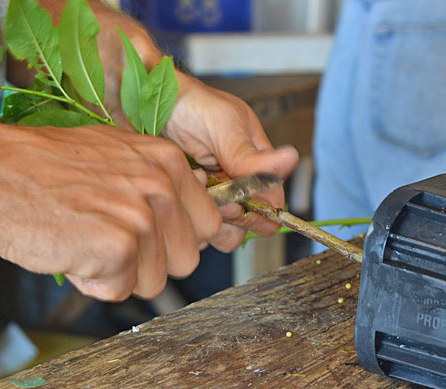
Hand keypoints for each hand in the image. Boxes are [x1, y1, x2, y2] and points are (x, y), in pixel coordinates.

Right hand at [0, 109, 220, 300]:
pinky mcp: (117, 248)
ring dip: (120, 274)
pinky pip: (120, 291)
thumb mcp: (117, 154)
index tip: (153, 240)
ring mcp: (142, 217)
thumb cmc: (45, 165)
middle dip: (151, 262)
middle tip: (110, 241)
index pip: (209, 224)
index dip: (178, 240)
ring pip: (156, 281)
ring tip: (87, 241)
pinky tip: (72, 253)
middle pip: (188, 258)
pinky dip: (94, 283)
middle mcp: (162, 186)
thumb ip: (159, 180)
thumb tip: (191, 207)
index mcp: (168, 161)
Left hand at [163, 74, 299, 250]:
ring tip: (197, 195)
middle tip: (215, 199)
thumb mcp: (224, 127)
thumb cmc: (194, 106)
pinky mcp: (197, 200)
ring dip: (214, 220)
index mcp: (259, 163)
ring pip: (229, 228)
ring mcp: (219, 193)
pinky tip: (185, 199)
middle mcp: (242, 182)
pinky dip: (195, 220)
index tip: (236, 201)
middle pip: (253, 222)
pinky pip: (205, 225)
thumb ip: (251, 156)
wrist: (155, 104)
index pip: (273, 202)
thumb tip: (290, 160)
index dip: (259, 209)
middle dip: (235, 216)